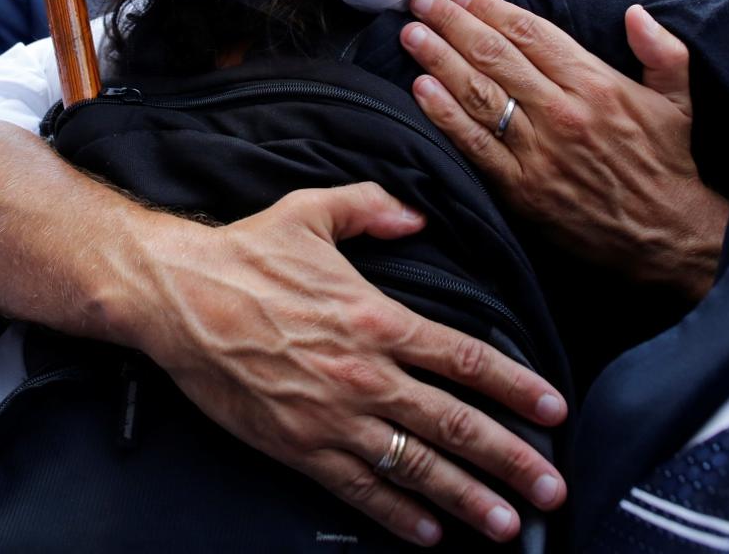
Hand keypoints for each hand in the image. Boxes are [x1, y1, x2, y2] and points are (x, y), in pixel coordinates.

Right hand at [134, 183, 567, 546]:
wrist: (175, 296)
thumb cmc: (242, 254)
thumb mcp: (312, 211)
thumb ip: (373, 206)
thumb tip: (416, 214)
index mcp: (377, 318)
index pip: (465, 359)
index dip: (516, 387)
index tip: (552, 409)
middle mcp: (364, 374)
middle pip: (455, 424)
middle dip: (510, 459)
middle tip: (549, 489)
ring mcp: (332, 417)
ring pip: (415, 467)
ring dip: (466, 499)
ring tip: (504, 522)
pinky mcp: (297, 446)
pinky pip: (359, 489)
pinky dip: (397, 515)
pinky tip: (428, 533)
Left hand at [401, 0, 726, 299]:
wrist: (666, 236)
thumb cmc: (666, 164)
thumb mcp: (678, 100)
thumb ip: (662, 51)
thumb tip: (635, 12)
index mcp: (596, 84)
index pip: (532, 34)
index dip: (493, 10)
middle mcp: (563, 112)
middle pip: (495, 56)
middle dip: (452, 24)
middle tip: (421, 2)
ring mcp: (540, 151)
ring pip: (478, 94)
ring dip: (439, 60)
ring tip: (410, 35)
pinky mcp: (522, 189)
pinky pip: (475, 146)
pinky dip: (445, 116)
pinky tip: (420, 90)